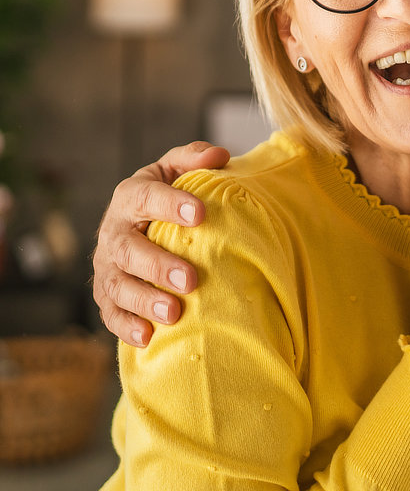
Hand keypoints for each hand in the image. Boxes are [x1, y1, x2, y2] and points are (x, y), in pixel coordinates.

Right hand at [92, 141, 228, 346]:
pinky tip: (149, 337)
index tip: (200, 214)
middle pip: (128, 250)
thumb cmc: (169, 194)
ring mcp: (106, 267)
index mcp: (130, 196)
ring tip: (175, 312)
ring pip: (117, 287)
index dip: (170, 204)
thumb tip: (220, 155)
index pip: (146, 197)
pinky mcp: (107, 296)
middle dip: (158, 266)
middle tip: (191, 279)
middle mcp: (113, 232)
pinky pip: (111, 315)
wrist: (142, 223)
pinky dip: (127, 327)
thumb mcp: (178, 169)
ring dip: (144, 301)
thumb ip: (195, 157)